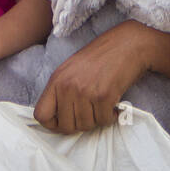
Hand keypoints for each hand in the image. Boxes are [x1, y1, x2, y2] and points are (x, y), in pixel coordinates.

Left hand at [34, 21, 169, 133]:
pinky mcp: (104, 96)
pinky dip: (109, 117)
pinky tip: (113, 106)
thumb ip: (61, 91)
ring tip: (102, 106)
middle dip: (79, 125)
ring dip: (96, 120)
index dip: (53, 124)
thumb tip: (57, 118)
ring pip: (86, 125)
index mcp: (57, 80)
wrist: (128, 44)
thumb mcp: (72, 69)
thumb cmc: (102, 57)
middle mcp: (68, 86)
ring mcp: (86, 91)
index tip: (66, 122)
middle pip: (66, 126)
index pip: (41, 115)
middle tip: (90, 114)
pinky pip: (103, 120)